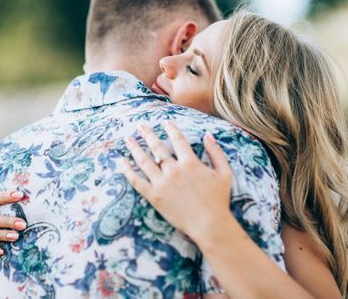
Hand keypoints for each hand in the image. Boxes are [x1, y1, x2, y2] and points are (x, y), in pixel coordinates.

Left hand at [122, 121, 233, 242]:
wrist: (209, 225)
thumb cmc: (218, 200)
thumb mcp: (224, 173)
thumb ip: (217, 153)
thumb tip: (208, 136)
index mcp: (190, 163)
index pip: (178, 140)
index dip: (171, 129)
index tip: (165, 122)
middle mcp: (173, 170)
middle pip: (157, 147)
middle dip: (147, 134)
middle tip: (140, 125)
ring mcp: (162, 183)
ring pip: (144, 161)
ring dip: (135, 148)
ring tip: (128, 140)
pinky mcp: (154, 197)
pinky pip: (137, 181)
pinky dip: (128, 171)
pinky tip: (123, 162)